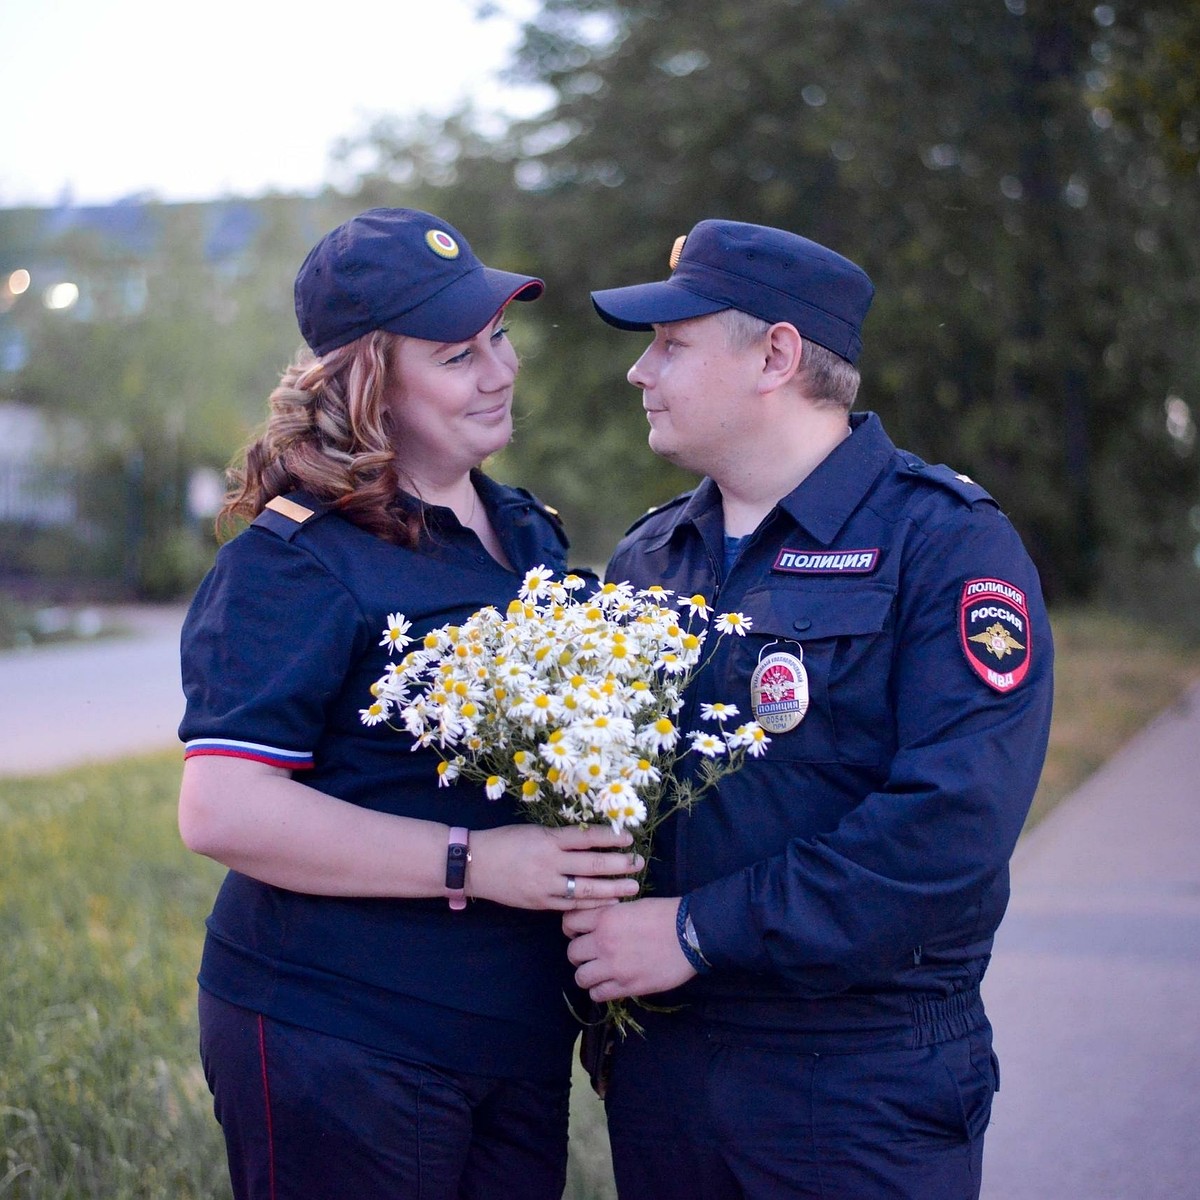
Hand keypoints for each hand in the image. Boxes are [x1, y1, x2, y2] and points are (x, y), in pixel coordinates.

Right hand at [468, 824, 641, 910]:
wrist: (475, 864)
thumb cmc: (505, 841)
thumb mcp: (534, 831)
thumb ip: (560, 838)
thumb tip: (592, 840)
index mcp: (548, 840)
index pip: (587, 838)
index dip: (611, 838)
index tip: (629, 838)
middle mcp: (549, 863)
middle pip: (593, 865)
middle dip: (620, 865)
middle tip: (639, 863)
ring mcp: (545, 886)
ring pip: (586, 890)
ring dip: (612, 889)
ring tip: (633, 887)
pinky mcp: (540, 903)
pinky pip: (571, 906)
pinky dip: (592, 906)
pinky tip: (609, 904)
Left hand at [563, 897, 696, 1000]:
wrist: (690, 934)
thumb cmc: (665, 914)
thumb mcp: (632, 906)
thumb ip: (610, 916)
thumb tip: (596, 923)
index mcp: (605, 918)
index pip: (569, 924)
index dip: (572, 929)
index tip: (579, 932)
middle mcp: (603, 943)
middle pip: (572, 953)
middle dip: (580, 953)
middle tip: (592, 953)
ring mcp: (614, 967)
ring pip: (581, 977)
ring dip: (588, 974)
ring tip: (599, 971)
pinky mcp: (627, 986)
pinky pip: (598, 995)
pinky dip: (600, 990)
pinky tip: (610, 984)